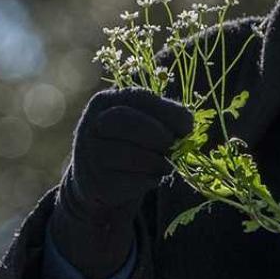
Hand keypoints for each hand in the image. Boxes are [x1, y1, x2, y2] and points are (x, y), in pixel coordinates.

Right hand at [48, 88, 192, 278]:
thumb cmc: (130, 144)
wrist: (99, 179)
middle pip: (127, 121)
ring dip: (157, 161)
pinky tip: (151, 177)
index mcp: (107, 100)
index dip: (168, 111)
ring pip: (130, 154)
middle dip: (159, 135)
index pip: (139, 97)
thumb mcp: (142, 124)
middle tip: (174, 146)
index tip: (188, 126)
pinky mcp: (98, 181)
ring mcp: (91, 153)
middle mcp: (94, 123)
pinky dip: (148, 180)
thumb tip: (188, 130)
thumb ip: (163, 120)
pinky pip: (129, 180)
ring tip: (165, 164)